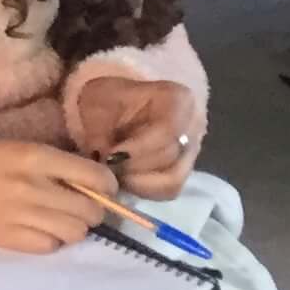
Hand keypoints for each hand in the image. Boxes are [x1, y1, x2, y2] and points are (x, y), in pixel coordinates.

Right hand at [0, 129, 115, 252]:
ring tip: (56, 219)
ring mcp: (20, 216)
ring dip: (73, 227)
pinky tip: (36, 229)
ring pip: (75, 233)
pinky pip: (49, 247)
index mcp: (36, 157)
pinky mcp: (7, 238)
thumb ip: (53, 165)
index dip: (107, 187)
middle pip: (90, 211)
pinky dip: (50, 240)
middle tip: (78, 206)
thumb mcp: (17, 148)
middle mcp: (33, 187)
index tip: (102, 188)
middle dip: (92, 210)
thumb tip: (90, 185)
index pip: (95, 178)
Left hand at [75, 76, 200, 199]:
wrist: (115, 105)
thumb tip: (104, 160)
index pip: (167, 131)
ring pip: (172, 179)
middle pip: (169, 157)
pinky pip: (170, 190)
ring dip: (138, 181)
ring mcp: (191, 151)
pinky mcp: (183, 171)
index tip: (109, 157)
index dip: (138, 149)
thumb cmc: (108, 99)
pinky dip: (144, 190)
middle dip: (133, 166)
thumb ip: (99, 130)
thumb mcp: (97, 104)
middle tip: (105, 165)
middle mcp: (192, 126)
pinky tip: (124, 180)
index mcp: (177, 99)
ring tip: (113, 172)